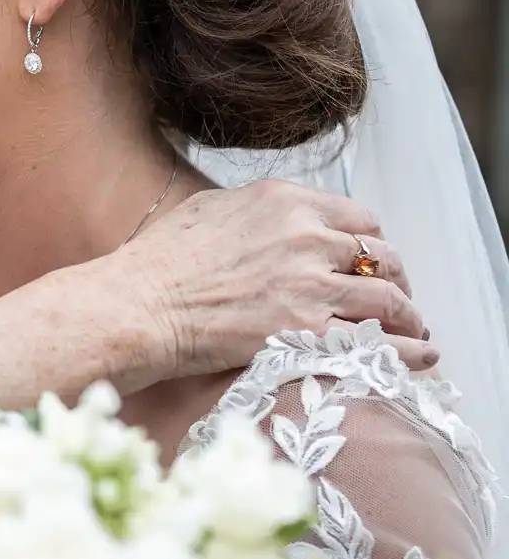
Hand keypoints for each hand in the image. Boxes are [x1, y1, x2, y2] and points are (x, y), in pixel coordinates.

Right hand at [91, 179, 433, 392]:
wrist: (138, 307)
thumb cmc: (156, 262)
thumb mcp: (206, 211)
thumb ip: (252, 211)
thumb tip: (272, 221)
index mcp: (283, 202)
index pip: (357, 217)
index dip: (369, 242)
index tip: (368, 262)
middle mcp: (306, 236)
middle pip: (380, 255)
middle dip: (393, 278)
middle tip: (394, 299)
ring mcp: (310, 285)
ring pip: (389, 298)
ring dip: (407, 315)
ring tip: (413, 330)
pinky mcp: (306, 331)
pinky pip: (379, 341)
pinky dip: (409, 349)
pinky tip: (421, 355)